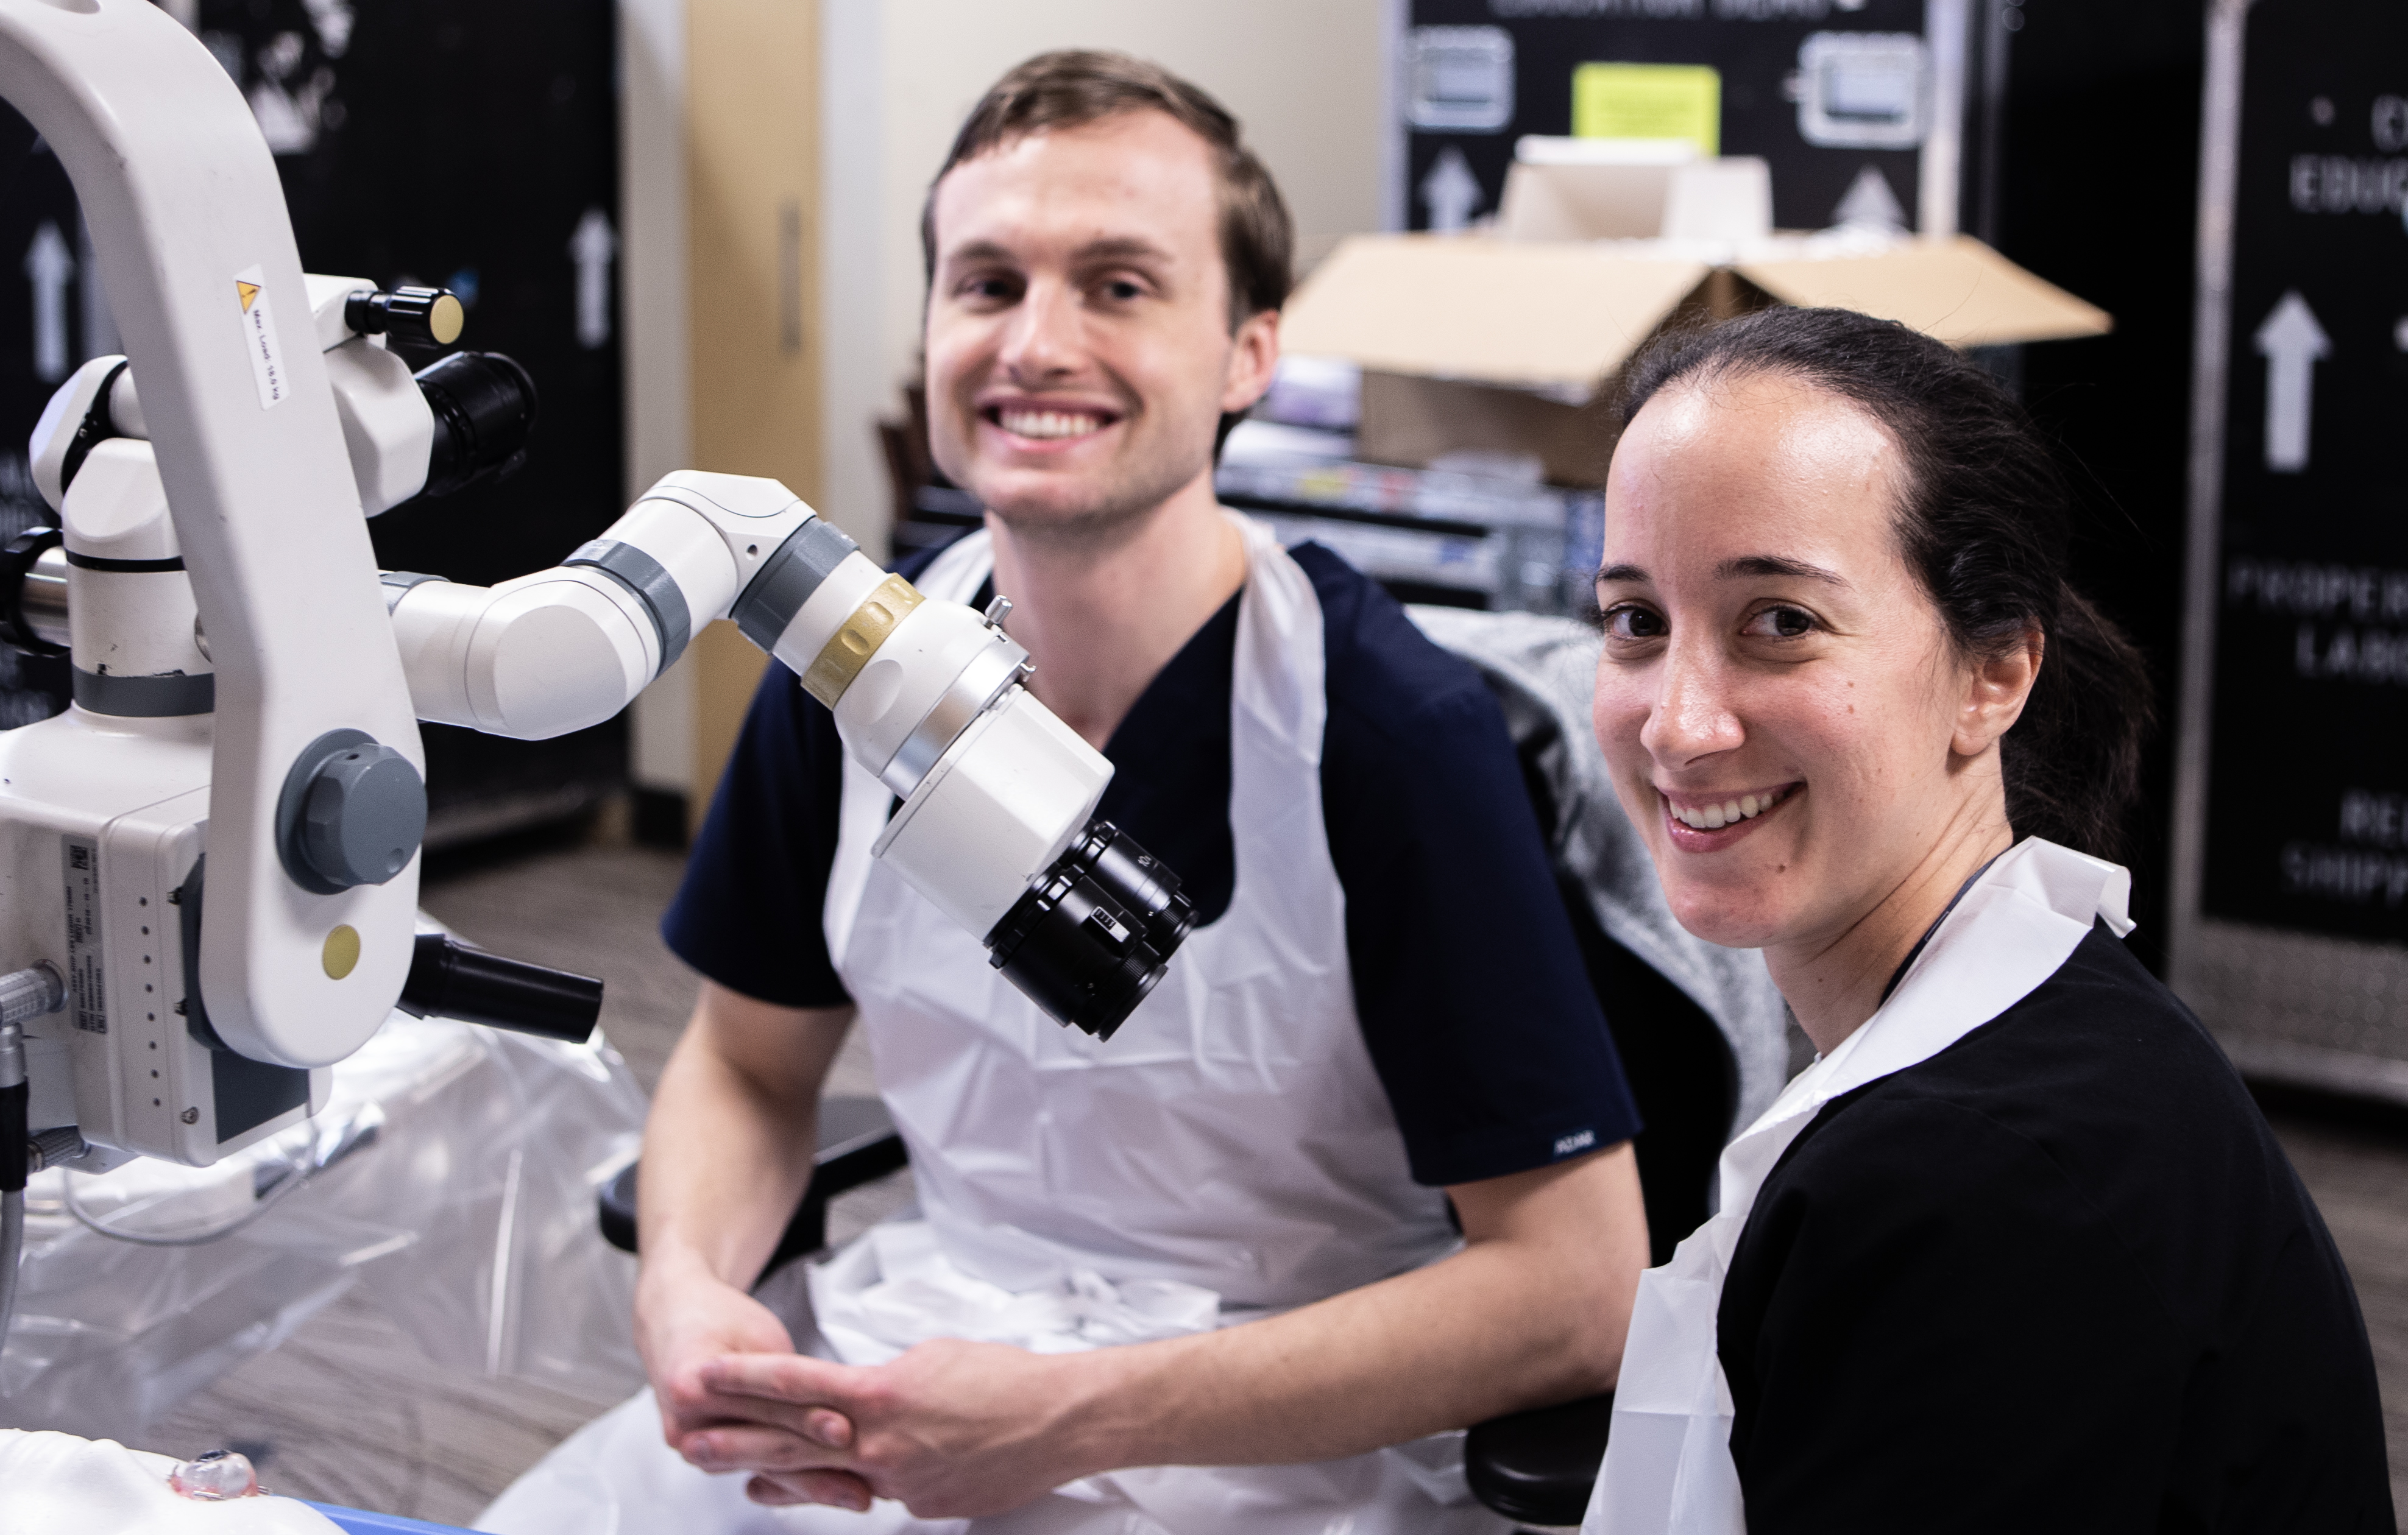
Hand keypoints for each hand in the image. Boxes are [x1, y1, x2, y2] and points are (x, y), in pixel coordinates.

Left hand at [683, 1337, 1102, 1517]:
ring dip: (784, 1480)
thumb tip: (855, 1400)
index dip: (746, 1381)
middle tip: (692, 1440)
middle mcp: (882, 1446)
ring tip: (743, 1482)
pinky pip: (884, 1494)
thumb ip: (880, 1383)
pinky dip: (865, 1484)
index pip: (797, 1386)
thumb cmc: (1004, 1377)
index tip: (706, 1374)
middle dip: (740, 1442)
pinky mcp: (925, 1507)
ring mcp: (902, 1484)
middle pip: (796, 1444)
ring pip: (833, 1480)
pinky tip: (850, 1484)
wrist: (1061, 1421)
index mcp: (881, 1395)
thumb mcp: (930, 1358)